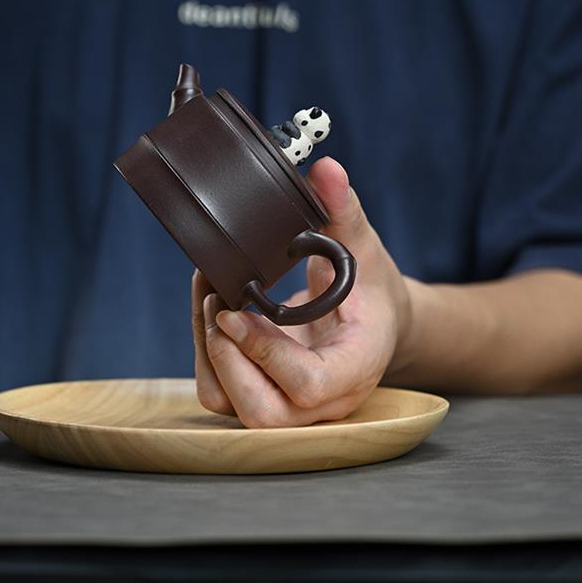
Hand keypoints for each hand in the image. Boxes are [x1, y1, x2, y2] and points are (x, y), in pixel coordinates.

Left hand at [191, 157, 412, 427]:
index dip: (265, 350)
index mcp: (354, 368)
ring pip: (230, 406)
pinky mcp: (263, 396)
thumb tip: (325, 170)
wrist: (374, 324)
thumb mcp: (364, 248)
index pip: (307, 382)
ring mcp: (291, 406)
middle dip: (226, 354)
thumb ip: (343, 212)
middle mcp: (321, 401)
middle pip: (260, 412)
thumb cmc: (371, 290)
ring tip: (210, 295)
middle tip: (218, 301)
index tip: (236, 307)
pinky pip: (221, 392)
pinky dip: (207, 350)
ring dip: (208, 350)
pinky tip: (212, 306)